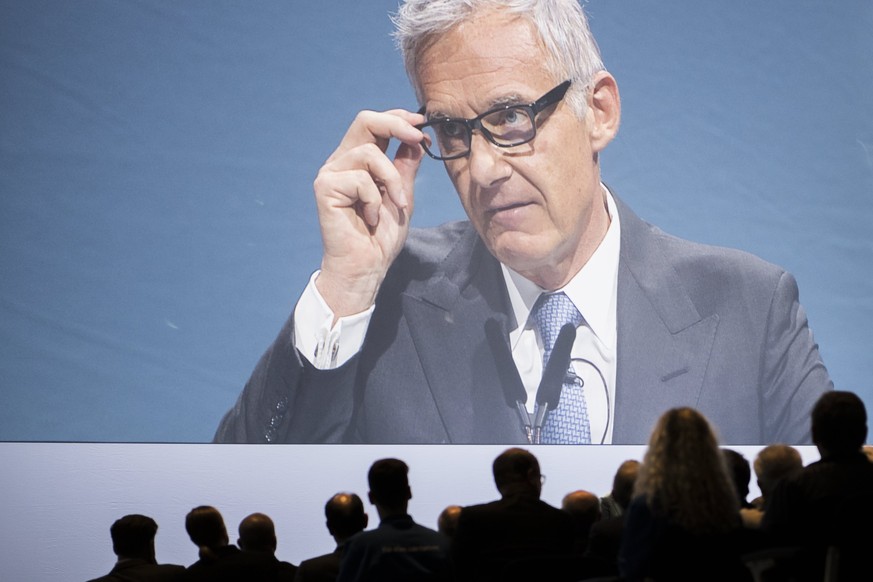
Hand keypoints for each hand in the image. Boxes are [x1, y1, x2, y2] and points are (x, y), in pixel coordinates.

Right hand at [312, 109, 424, 318]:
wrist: (366, 266)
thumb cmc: (380, 236)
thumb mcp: (403, 194)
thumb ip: (405, 165)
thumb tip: (417, 138)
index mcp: (358, 160)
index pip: (374, 123)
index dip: (398, 118)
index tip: (421, 124)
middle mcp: (341, 162)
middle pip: (365, 120)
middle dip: (396, 125)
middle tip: (417, 138)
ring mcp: (331, 173)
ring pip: (369, 153)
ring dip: (392, 180)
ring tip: (395, 205)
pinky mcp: (325, 187)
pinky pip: (361, 179)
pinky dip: (374, 199)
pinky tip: (369, 218)